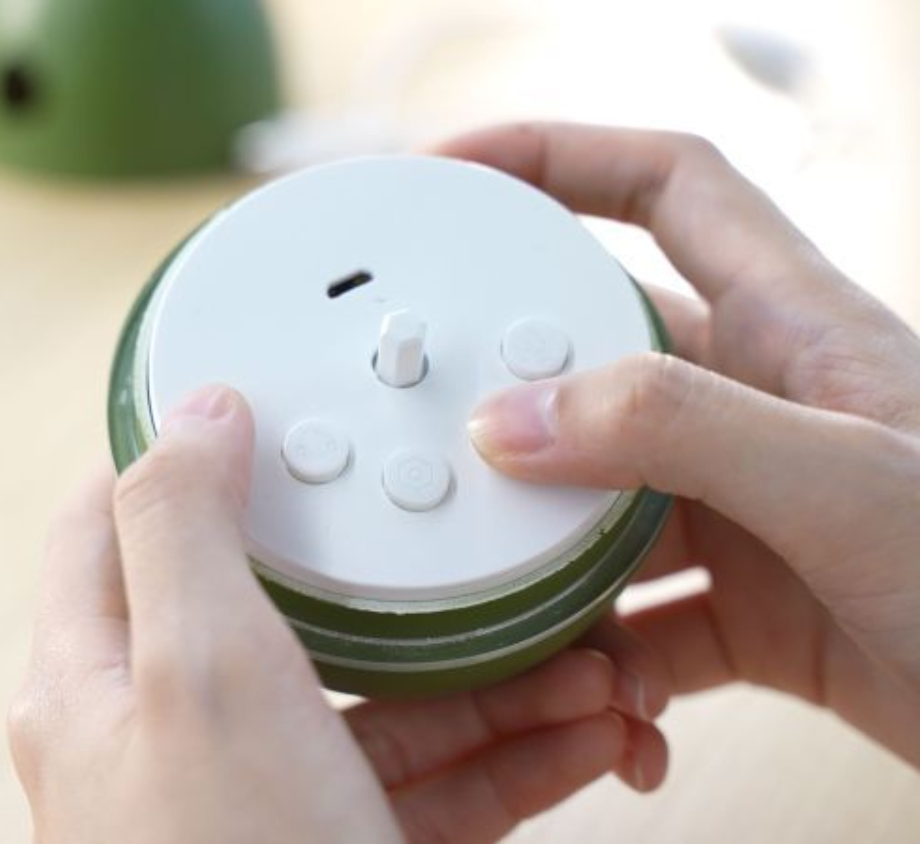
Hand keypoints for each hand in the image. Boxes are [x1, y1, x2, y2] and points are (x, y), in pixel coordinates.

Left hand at [11, 386, 668, 843]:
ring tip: (587, 650)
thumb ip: (181, 527)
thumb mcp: (195, 675)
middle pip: (289, 614)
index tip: (277, 411)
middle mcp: (169, 742)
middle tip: (477, 545)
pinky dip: (514, 758)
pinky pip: (433, 790)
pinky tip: (592, 730)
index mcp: (97, 683)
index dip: (186, 456)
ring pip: (381, 705)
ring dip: (491, 675)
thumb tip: (188, 410)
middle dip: (400, 582)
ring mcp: (262, 808)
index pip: (113, 526)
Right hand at [448, 123, 919, 763]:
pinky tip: (608, 703)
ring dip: (546, 557)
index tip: (456, 177)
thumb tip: (512, 419)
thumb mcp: (846, 483)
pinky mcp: (752, 611)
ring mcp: (751, 512)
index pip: (667, 188)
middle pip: (596, 358)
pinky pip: (639, 621)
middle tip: (436, 432)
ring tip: (512, 600)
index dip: (561, 157)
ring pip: (599, 504)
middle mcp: (760, 410)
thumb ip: (675, 431)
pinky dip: (608, 665)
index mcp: (795, 330)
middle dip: (511, 392)